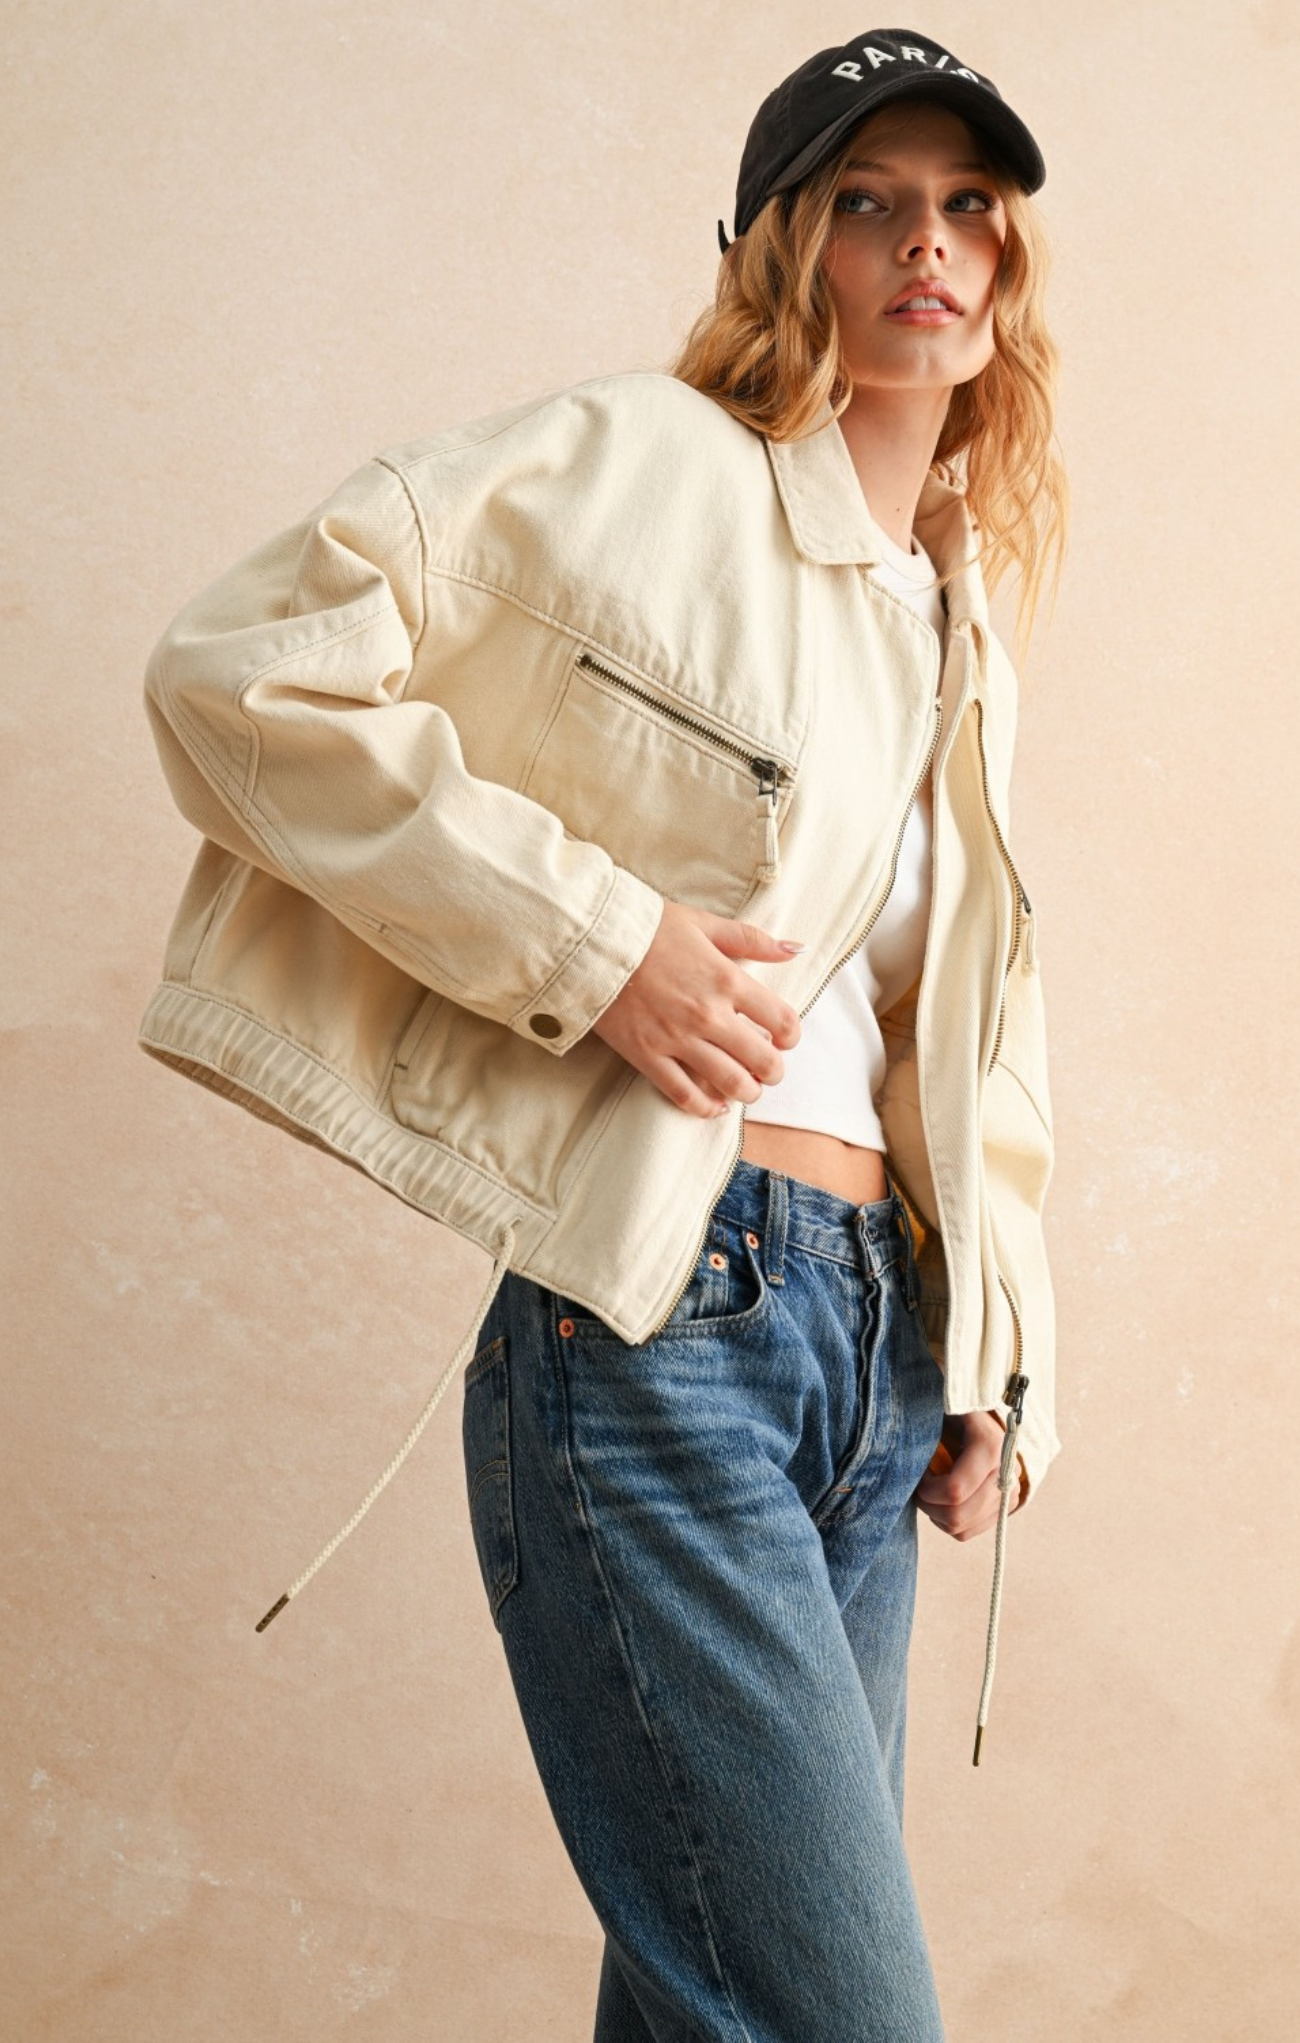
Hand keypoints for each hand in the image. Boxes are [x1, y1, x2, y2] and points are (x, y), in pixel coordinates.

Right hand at [592, 900, 803, 1118]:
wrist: (592, 943)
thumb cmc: (649, 928)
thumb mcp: (704, 923)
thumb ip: (752, 939)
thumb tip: (796, 949)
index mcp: (727, 980)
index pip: (781, 1021)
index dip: (791, 1036)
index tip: (784, 1038)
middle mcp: (708, 1015)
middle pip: (762, 1060)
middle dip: (774, 1071)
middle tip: (768, 1069)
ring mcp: (677, 1039)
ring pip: (730, 1083)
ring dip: (747, 1092)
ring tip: (746, 1088)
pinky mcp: (648, 1056)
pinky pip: (683, 1095)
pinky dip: (705, 1108)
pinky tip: (713, 1106)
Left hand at [915, 1411, 1024, 1540]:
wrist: (981, 1417)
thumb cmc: (951, 1412)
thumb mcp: (941, 1412)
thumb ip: (925, 1429)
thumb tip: (906, 1462)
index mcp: (991, 1446)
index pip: (954, 1490)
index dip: (926, 1490)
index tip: (918, 1474)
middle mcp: (1006, 1473)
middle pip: (957, 1516)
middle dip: (928, 1505)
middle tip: (919, 1486)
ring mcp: (1010, 1493)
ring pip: (961, 1528)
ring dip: (936, 1514)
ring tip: (931, 1490)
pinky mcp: (1006, 1508)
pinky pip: (968, 1532)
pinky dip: (947, 1522)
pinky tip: (943, 1499)